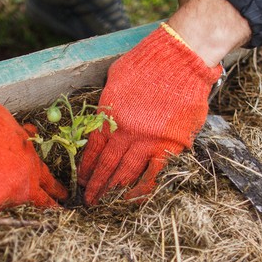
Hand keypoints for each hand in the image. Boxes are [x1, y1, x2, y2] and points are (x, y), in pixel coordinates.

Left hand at [78, 23, 221, 204]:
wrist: (181, 59)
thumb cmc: (147, 62)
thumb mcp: (115, 78)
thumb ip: (108, 104)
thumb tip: (102, 119)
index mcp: (111, 116)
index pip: (94, 149)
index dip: (86, 167)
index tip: (81, 180)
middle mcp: (127, 132)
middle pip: (108, 166)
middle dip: (96, 186)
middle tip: (89, 200)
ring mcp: (150, 140)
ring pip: (128, 173)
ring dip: (114, 191)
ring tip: (106, 203)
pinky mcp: (172, 144)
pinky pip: (155, 172)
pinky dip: (144, 188)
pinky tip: (134, 198)